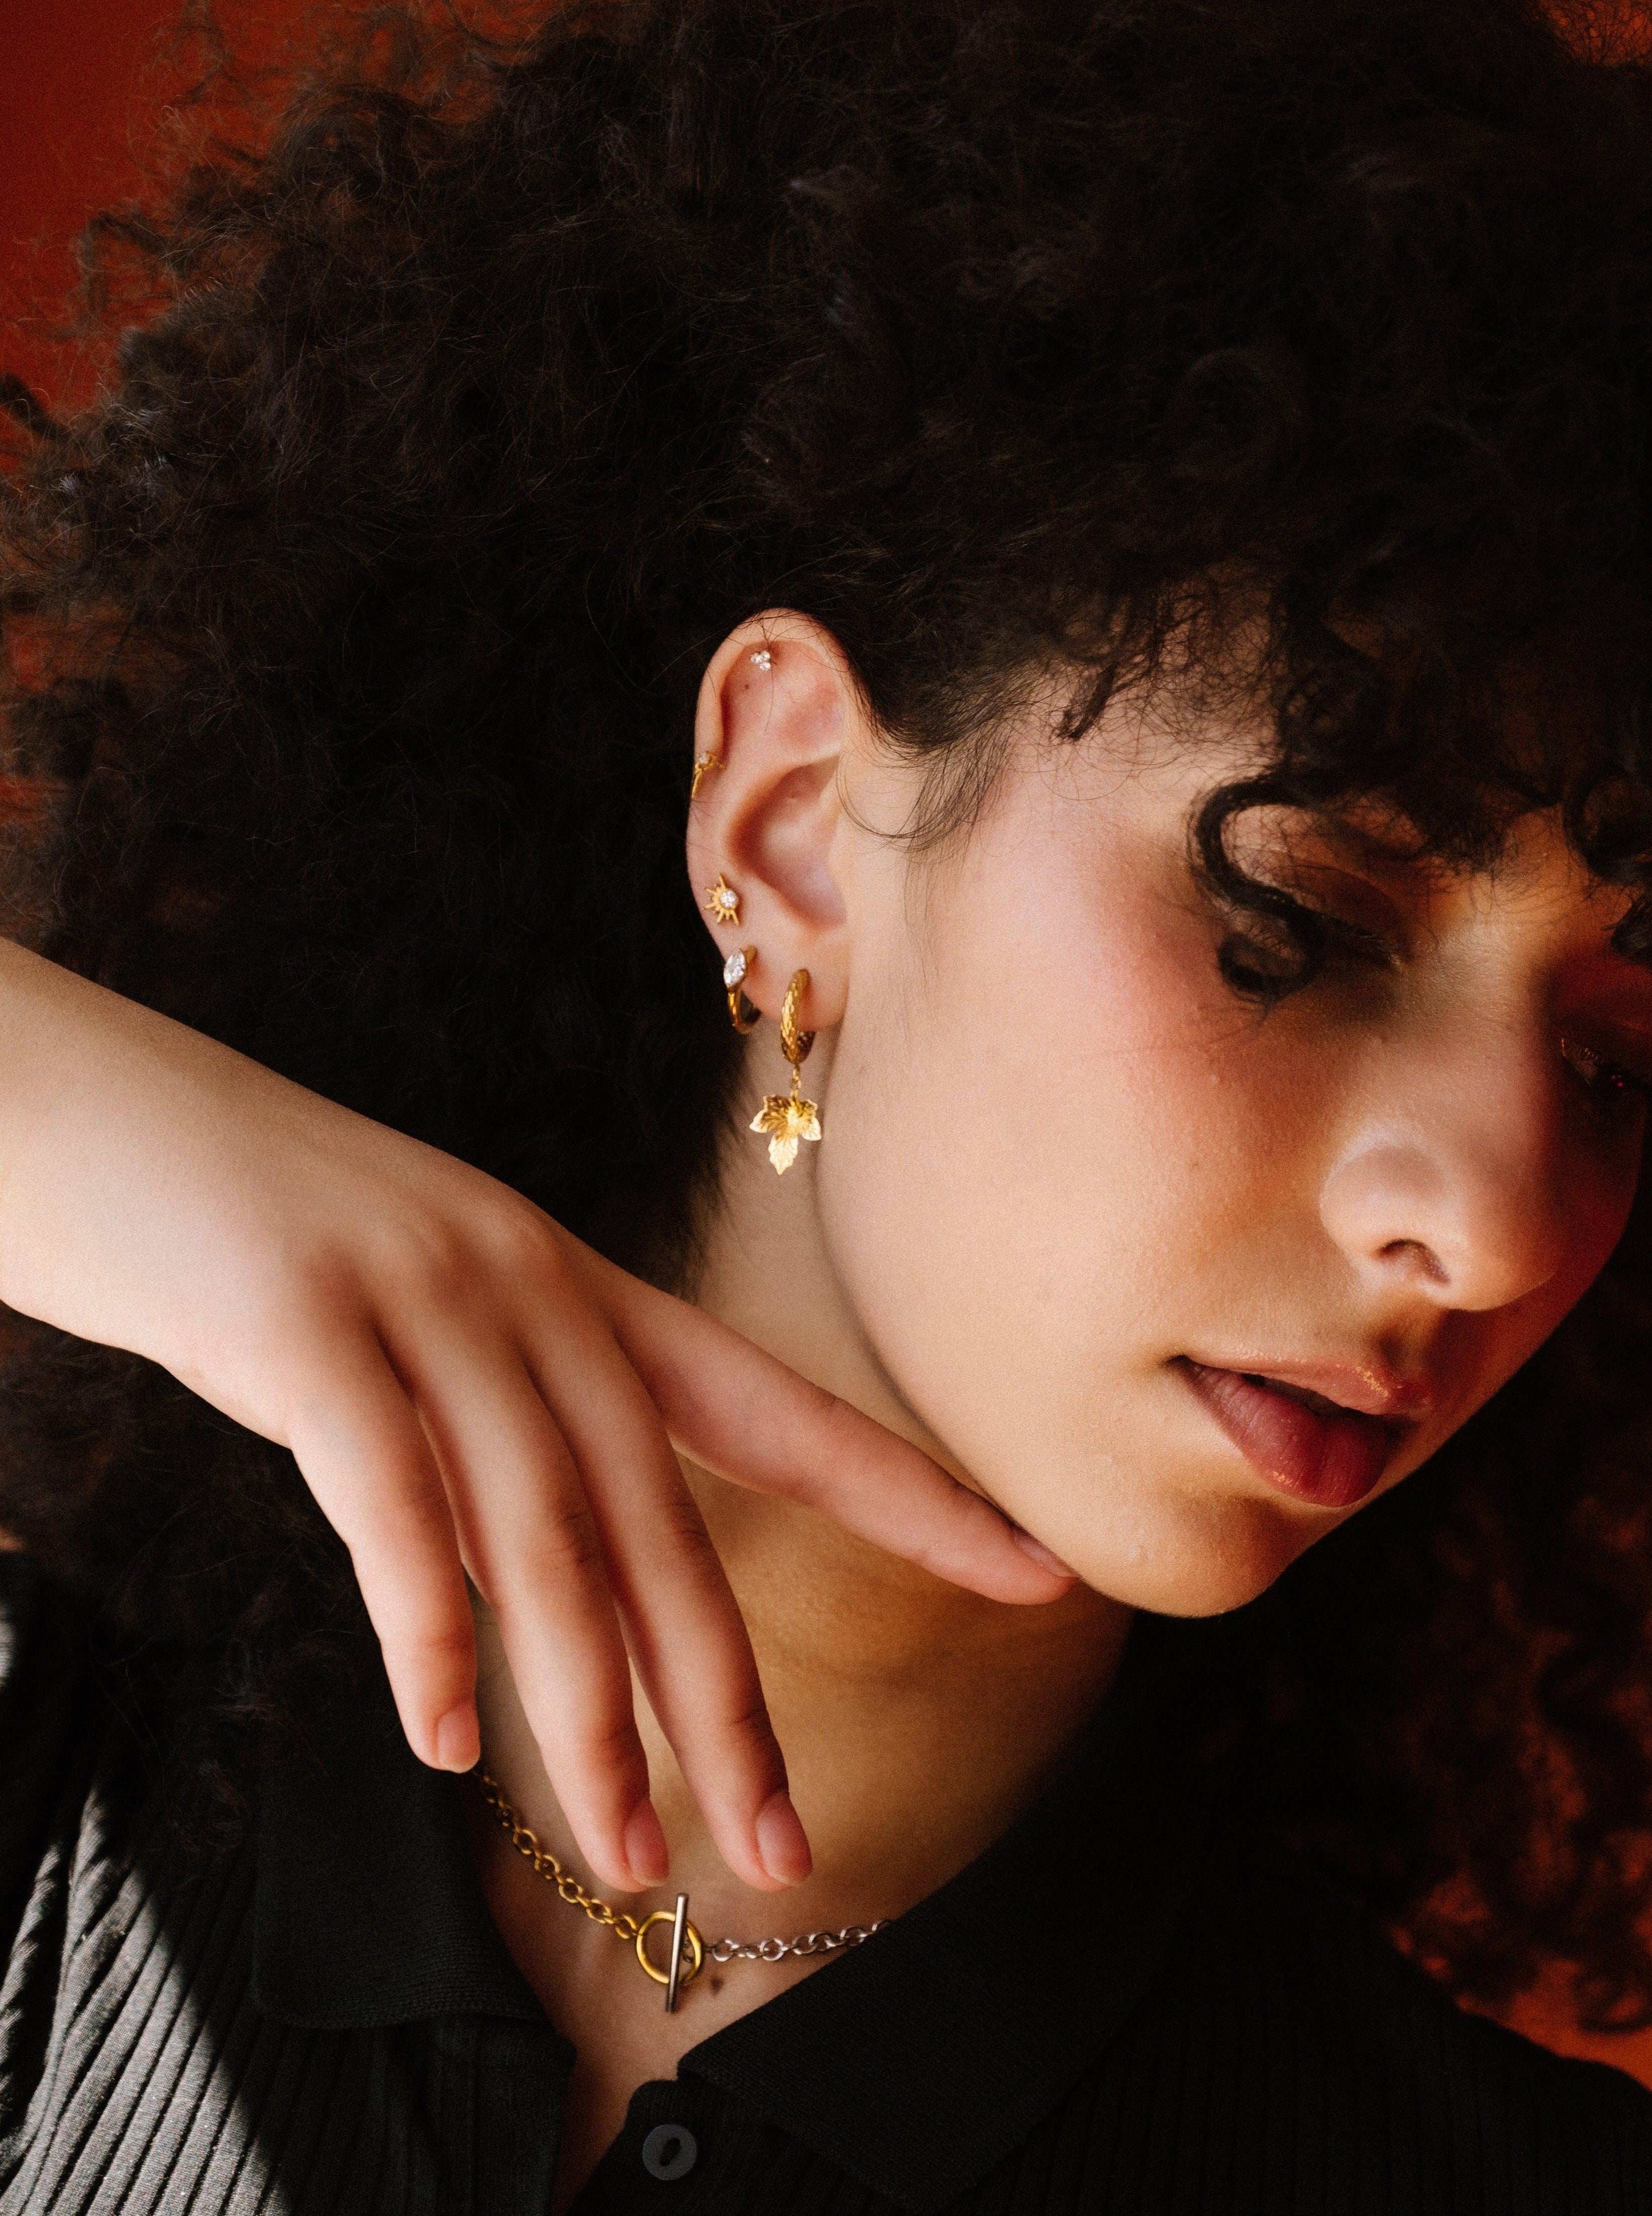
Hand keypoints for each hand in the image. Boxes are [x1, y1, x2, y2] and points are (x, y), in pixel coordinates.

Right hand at [0, 940, 1069, 1892]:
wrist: (89, 1109)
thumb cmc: (248, 1236)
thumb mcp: (412, 1329)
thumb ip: (489, 1445)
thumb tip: (536, 1608)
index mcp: (572, 1288)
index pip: (775, 1407)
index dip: (909, 1495)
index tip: (1036, 1570)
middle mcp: (525, 1286)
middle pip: (662, 1520)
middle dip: (726, 1698)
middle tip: (784, 1844)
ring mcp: (418, 1297)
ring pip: (541, 1536)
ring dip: (585, 1712)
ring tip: (632, 1849)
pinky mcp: (300, 1322)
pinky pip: (391, 1501)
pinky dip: (428, 1627)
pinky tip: (446, 1738)